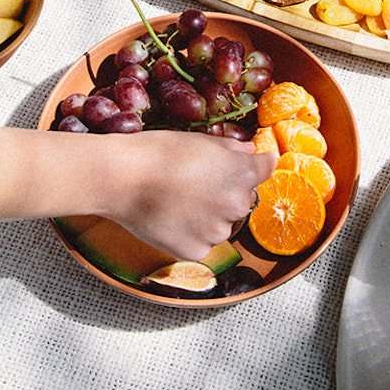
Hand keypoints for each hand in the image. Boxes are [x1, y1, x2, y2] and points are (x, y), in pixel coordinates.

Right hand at [100, 130, 276, 259]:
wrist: (123, 178)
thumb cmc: (158, 152)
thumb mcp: (199, 139)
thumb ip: (231, 148)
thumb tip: (249, 151)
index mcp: (242, 172)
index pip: (266, 168)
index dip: (255, 164)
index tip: (248, 163)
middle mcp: (236, 204)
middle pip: (242, 199)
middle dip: (227, 191)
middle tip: (197, 182)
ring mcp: (216, 231)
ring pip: (222, 224)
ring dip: (209, 216)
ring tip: (179, 200)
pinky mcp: (196, 250)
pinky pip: (202, 243)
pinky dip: (191, 234)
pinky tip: (172, 217)